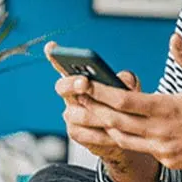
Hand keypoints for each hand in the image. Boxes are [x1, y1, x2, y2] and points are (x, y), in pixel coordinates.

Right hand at [45, 42, 151, 175]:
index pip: (64, 66)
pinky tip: (114, 132)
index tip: (51, 47)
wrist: (127, 134)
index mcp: (81, 80)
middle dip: (72, 84)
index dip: (55, 56)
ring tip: (113, 114)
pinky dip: (102, 132)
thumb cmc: (125, 106)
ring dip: (96, 113)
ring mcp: (71, 115)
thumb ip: (127, 81)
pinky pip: (85, 132)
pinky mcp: (76, 133)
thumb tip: (124, 80)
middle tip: (84, 82)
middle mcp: (71, 96)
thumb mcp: (129, 90)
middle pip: (62, 87)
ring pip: (77, 113)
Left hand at [74, 34, 181, 173]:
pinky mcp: (169, 161)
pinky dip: (124, 138)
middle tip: (72, 99)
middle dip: (92, 109)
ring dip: (102, 126)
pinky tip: (115, 129)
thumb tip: (174, 38)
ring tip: (85, 114)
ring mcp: (164, 149)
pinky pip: (140, 149)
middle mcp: (162, 132)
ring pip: (123, 138)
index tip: (83, 83)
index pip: (125, 101)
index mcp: (169, 109)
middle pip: (115, 121)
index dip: (101, 92)